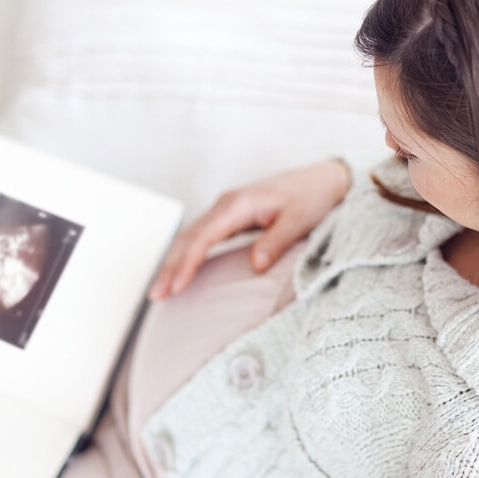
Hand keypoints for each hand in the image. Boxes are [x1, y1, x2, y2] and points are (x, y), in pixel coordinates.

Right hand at [149, 159, 351, 299]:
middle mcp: (226, 204)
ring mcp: (226, 210)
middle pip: (189, 238)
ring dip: (174, 263)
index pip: (204, 236)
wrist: (322, 180)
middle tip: (155, 295)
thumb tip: (255, 266)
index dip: (188, 263)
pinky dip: (187, 255)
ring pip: (191, 237)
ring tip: (160, 291)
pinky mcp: (230, 217)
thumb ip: (275, 242)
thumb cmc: (312, 197)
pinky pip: (201, 237)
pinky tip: (179, 272)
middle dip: (170, 267)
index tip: (177, 286)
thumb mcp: (299, 221)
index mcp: (239, 203)